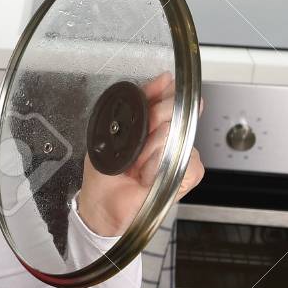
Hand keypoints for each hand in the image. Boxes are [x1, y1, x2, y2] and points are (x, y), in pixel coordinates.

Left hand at [74, 72, 204, 235]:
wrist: (101, 205)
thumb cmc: (106, 173)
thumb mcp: (113, 133)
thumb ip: (135, 108)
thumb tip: (159, 82)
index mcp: (153, 125)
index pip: (168, 98)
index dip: (163, 92)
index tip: (162, 86)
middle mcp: (169, 138)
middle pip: (176, 114)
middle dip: (155, 119)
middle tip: (140, 136)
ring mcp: (179, 157)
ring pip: (178, 138)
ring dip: (151, 150)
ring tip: (135, 163)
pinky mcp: (184, 177)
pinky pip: (185, 163)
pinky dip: (159, 168)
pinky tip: (146, 174)